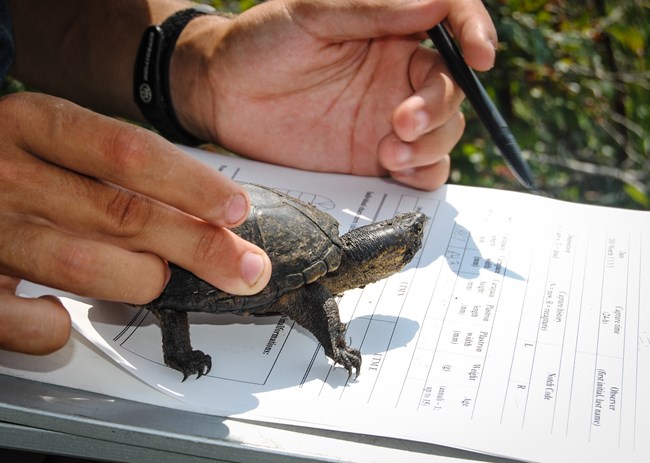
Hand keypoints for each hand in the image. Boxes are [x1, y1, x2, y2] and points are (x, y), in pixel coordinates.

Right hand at [0, 92, 270, 353]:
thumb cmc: (13, 161)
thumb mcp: (58, 137)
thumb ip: (120, 165)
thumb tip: (210, 210)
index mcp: (35, 123)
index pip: (128, 152)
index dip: (192, 185)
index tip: (237, 210)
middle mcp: (7, 173)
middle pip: (122, 214)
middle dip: (198, 247)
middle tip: (244, 268)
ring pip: (83, 266)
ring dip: (138, 279)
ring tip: (152, 276)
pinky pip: (21, 321)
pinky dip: (55, 328)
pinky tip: (65, 316)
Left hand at [173, 0, 496, 189]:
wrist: (223, 96)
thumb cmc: (262, 43)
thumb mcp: (312, 15)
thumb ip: (374, 9)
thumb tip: (439, 1)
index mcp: (392, 30)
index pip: (452, 24)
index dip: (475, 34)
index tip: (479, 56)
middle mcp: (398, 75)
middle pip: (453, 90)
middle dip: (439, 107)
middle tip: (401, 122)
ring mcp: (389, 120)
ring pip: (444, 133)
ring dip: (431, 145)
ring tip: (388, 152)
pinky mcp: (373, 159)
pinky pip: (420, 171)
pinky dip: (422, 175)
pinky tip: (395, 170)